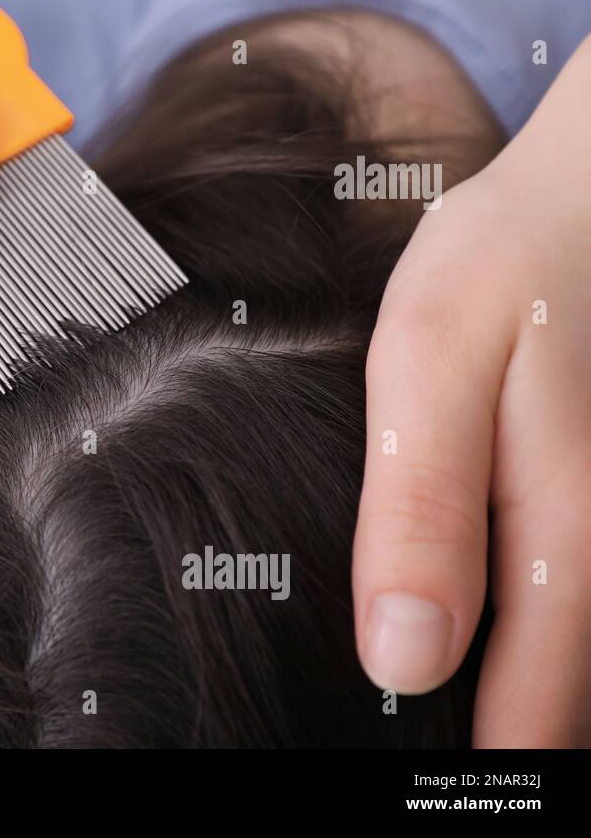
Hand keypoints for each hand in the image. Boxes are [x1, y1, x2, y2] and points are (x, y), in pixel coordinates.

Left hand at [354, 73, 590, 744]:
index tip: (429, 810)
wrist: (590, 198)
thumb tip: (403, 660)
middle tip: (431, 777)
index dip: (486, 782)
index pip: (537, 718)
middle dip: (513, 749)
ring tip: (455, 741)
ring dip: (536, 703)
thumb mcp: (429, 371)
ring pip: (585, 656)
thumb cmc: (507, 270)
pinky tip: (486, 640)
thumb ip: (421, 514)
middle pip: (573, 703)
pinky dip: (545, 642)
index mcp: (565, 538)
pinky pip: (579, 602)